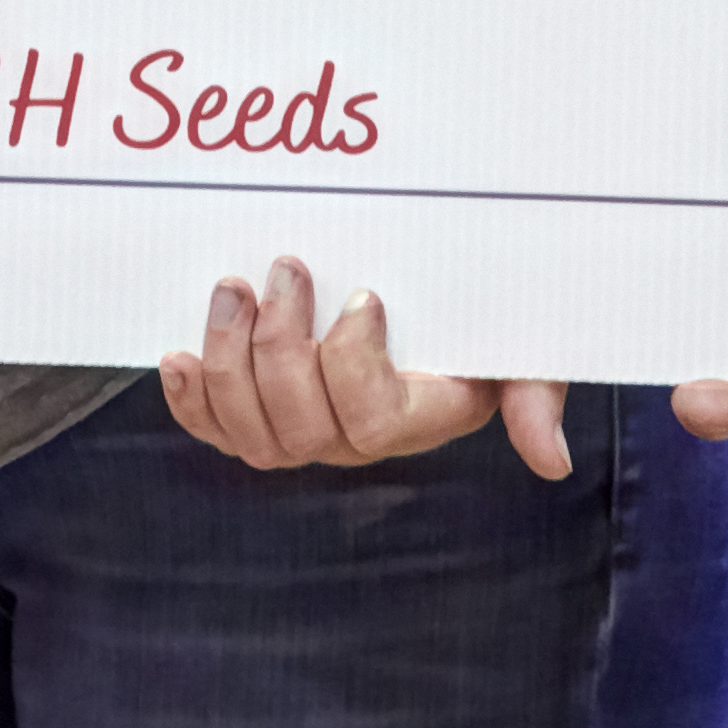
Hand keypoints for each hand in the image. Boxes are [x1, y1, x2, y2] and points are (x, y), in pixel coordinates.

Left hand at [160, 255, 569, 479]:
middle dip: (280, 347)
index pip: (371, 421)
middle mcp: (354, 438)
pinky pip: (214, 429)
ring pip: (251, 433)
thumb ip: (535, 391)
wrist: (431, 293)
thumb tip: (550, 460)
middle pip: (299, 429)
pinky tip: (177, 355)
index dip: (353, 364)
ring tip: (233, 287)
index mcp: (417, 418)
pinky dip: (190, 400)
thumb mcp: (524, 345)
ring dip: (229, 358)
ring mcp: (302, 430)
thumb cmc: (480, 316)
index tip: (364, 296)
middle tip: (286, 267)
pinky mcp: (255, 411)